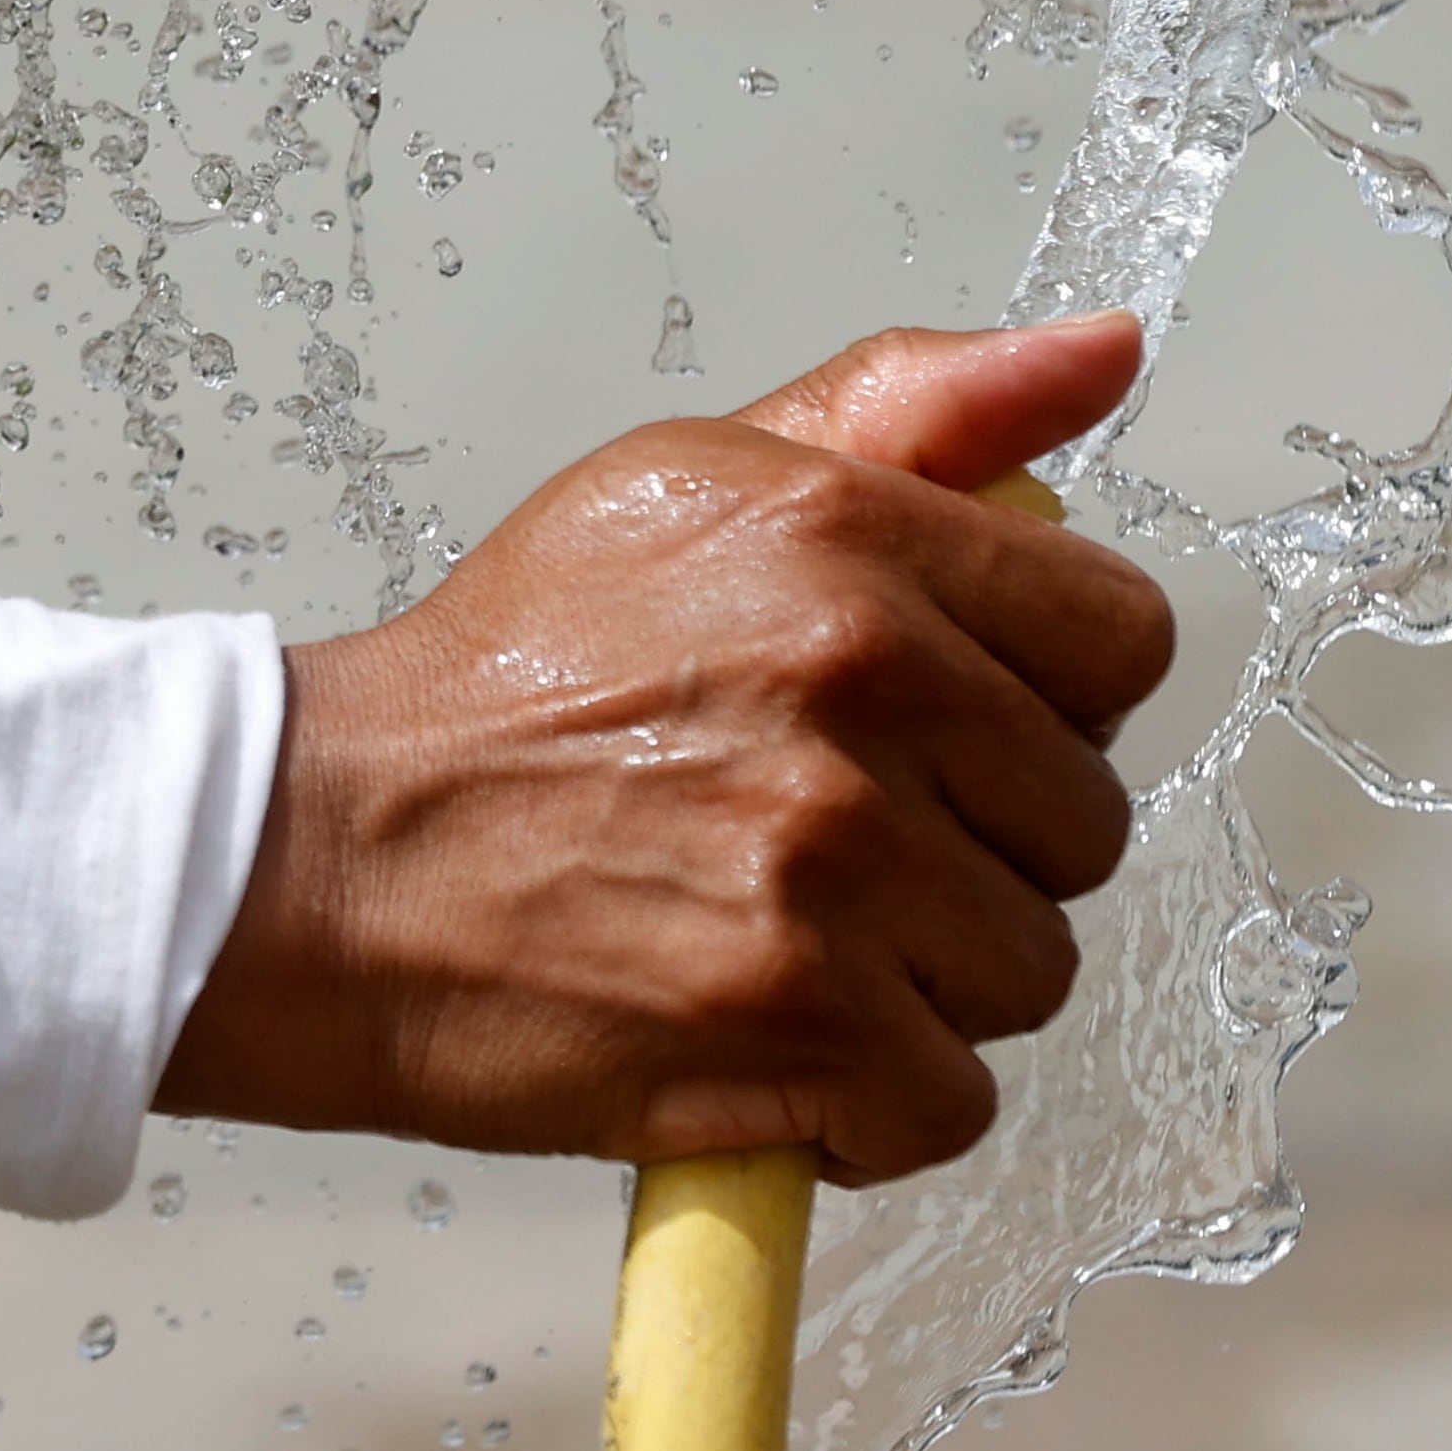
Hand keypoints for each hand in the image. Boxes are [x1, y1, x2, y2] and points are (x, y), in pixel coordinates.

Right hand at [155, 314, 1174, 1185]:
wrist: (331, 855)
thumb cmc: (506, 681)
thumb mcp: (693, 478)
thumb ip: (912, 407)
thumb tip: (1101, 350)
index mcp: (846, 534)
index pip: (1120, 635)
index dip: (1050, 695)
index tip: (957, 722)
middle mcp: (858, 682)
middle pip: (1084, 820)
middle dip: (980, 844)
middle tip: (834, 832)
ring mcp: (833, 859)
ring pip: (1028, 965)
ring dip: (927, 977)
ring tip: (791, 928)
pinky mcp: (798, 1017)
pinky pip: (950, 1097)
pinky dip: (868, 1100)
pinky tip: (774, 1032)